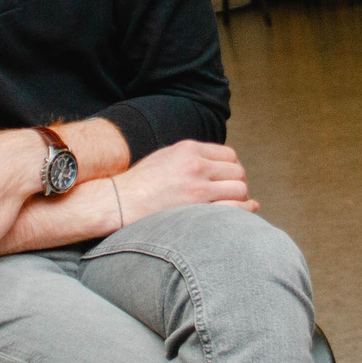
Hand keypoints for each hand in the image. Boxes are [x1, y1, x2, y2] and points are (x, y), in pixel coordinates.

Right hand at [113, 140, 254, 223]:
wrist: (118, 204)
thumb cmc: (139, 185)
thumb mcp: (164, 158)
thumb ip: (189, 158)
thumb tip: (214, 165)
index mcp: (188, 149)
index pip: (228, 155)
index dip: (232, 169)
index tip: (227, 180)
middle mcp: (196, 165)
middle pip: (237, 171)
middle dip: (237, 184)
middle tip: (230, 196)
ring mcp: (198, 188)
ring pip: (240, 189)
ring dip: (239, 199)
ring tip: (229, 206)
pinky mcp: (198, 210)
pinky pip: (236, 209)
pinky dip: (243, 211)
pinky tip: (243, 213)